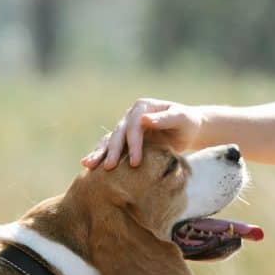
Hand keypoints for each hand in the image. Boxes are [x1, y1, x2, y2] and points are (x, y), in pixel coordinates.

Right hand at [82, 98, 203, 169]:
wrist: (187, 130)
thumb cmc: (187, 122)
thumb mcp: (181, 118)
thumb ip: (165, 118)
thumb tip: (144, 119)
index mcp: (142, 107)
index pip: (134, 125)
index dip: (133, 143)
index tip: (135, 162)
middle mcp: (130, 116)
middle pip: (118, 133)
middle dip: (113, 151)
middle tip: (109, 168)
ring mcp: (126, 128)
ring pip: (109, 140)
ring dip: (99, 152)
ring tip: (87, 165)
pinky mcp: (125, 141)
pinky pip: (110, 148)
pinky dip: (100, 155)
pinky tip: (87, 165)